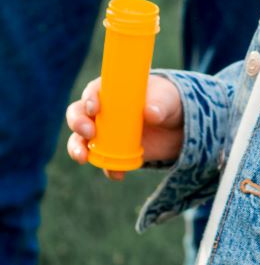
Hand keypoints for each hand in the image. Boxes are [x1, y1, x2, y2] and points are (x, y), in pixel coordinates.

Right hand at [66, 75, 183, 180]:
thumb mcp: (168, 99)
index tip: (95, 108)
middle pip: (78, 114)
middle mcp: (101, 111)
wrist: (177, 127)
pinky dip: (107, 168)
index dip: (89, 99)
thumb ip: (160, 103)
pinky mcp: (111, 152)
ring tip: (83, 157)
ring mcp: (104, 133)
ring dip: (77, 148)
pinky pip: (102, 162)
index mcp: (112, 90)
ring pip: (80, 139)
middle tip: (88, 132)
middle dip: (77, 123)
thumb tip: (151, 113)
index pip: (93, 91)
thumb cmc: (168, 102)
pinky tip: (118, 174)